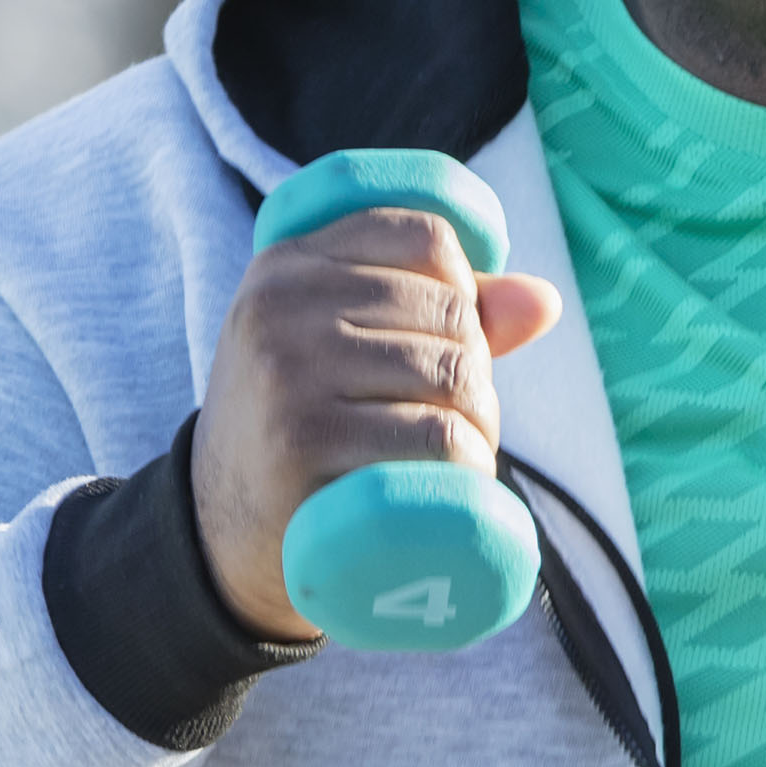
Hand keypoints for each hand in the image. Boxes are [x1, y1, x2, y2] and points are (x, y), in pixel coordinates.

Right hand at [191, 209, 566, 643]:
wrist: (221, 531)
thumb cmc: (306, 426)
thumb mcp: (343, 345)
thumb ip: (443, 311)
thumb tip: (544, 301)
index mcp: (289, 262)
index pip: (425, 235)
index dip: (467, 288)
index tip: (454, 341)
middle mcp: (280, 305)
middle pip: (451, 310)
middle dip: (479, 370)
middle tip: (458, 421)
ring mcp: (288, 373)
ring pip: (454, 375)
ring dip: (482, 425)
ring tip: (459, 456)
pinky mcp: (303, 444)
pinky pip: (437, 439)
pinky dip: (470, 466)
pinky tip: (458, 483)